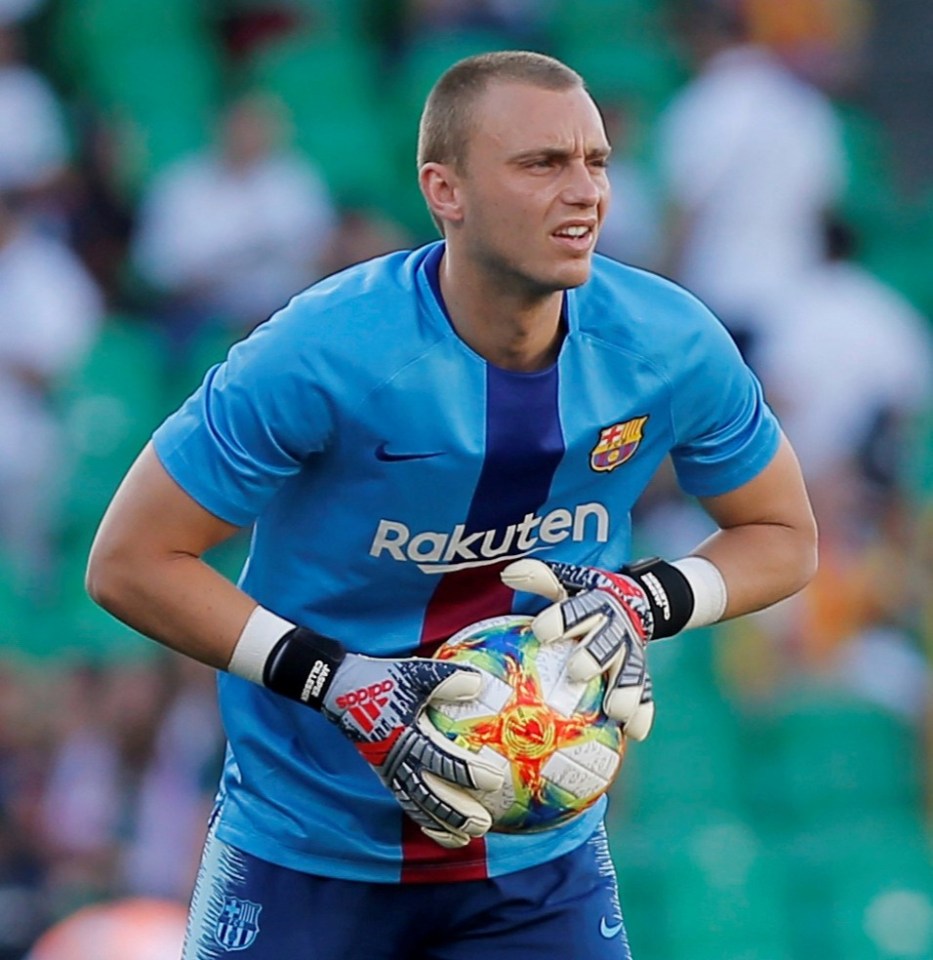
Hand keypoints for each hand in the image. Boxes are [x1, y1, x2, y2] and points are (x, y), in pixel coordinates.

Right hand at [320, 651, 504, 847]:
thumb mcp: (414, 673)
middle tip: (484, 824)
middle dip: (457, 812)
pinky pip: (405, 803)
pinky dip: (424, 820)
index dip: (468, 772)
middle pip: (430, 795)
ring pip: (418, 805)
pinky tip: (443, 832)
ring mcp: (389, 771)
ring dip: (442, 823)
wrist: (340, 690)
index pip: (442, 760)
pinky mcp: (385, 774)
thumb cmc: (381, 679)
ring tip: (467, 838)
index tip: (494, 780)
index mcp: (407, 737)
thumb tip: (479, 684)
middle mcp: (397, 761)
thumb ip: (446, 679)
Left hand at [501, 559, 655, 740]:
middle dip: (594, 656)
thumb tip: (507, 574)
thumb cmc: (586, 598)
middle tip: (577, 671)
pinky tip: (634, 733)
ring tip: (615, 711)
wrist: (636, 601)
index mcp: (595, 605)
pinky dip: (642, 714)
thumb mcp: (567, 583)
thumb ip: (539, 578)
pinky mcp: (642, 675)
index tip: (541, 631)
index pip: (577, 611)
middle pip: (606, 643)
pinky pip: (646, 695)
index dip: (561, 620)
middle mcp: (615, 629)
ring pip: (631, 672)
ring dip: (624, 691)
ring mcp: (631, 654)